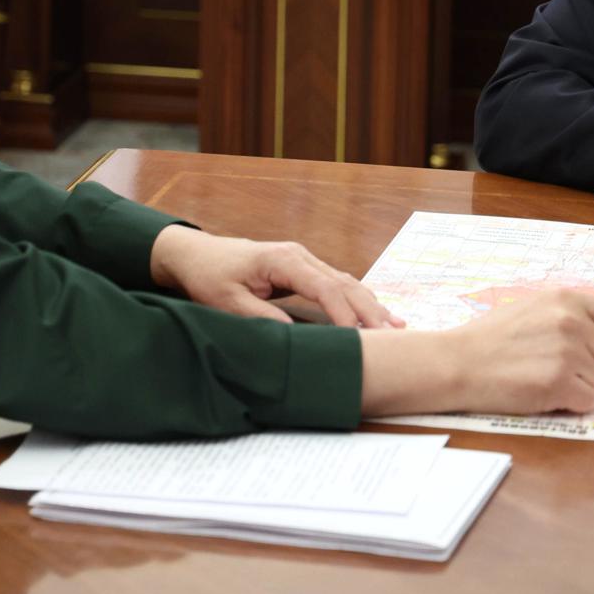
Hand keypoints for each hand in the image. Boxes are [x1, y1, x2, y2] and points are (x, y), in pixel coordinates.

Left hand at [148, 227, 404, 327]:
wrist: (197, 255)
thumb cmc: (210, 277)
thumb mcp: (228, 302)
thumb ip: (261, 317)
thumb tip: (294, 335)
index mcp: (284, 260)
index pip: (325, 287)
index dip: (345, 313)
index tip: (359, 338)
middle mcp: (300, 256)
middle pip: (345, 283)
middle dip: (370, 309)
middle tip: (394, 335)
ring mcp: (304, 260)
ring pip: (346, 282)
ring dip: (370, 304)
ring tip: (396, 327)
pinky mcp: (303, 270)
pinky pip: (338, 284)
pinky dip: (358, 300)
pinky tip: (376, 314)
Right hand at [359, 291, 593, 416]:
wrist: (458, 361)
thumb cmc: (491, 338)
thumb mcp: (533, 308)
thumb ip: (568, 315)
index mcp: (566, 299)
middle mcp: (571, 322)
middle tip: (566, 372)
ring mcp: (567, 353)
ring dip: (580, 386)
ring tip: (545, 379)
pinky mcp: (558, 383)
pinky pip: (587, 401)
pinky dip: (571, 404)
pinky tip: (545, 395)